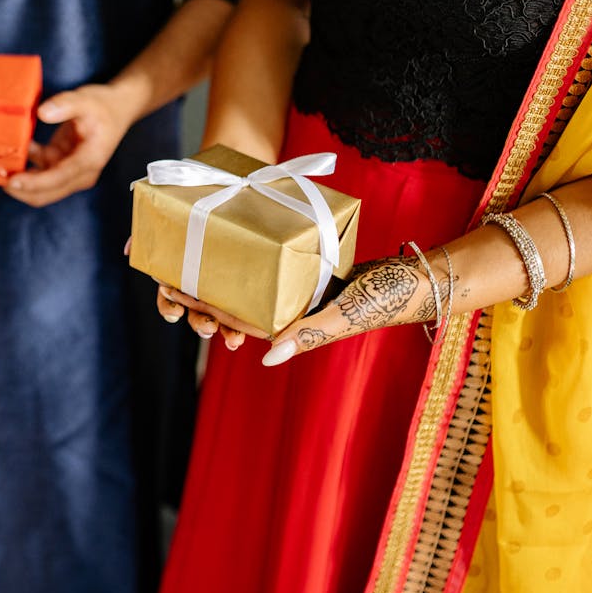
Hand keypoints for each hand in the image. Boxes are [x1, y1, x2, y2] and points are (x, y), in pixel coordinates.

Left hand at [5, 83, 134, 207]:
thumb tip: (42, 112)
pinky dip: (25, 165)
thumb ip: (65, 105)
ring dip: (19, 180)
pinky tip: (12, 150)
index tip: (11, 181)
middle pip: (46, 193)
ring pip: (40, 187)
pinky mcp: (61, 164)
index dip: (34, 183)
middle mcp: (80, 173)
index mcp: (88, 160)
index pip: (58, 178)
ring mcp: (70, 171)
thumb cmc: (103, 105)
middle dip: (20, 189)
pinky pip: (39, 171)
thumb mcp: (86, 99)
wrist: (117, 108)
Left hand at [160, 256, 437, 364]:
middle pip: (239, 299)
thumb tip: (265, 357)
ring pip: (253, 281)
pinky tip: (235, 235)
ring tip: (194, 250)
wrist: (422, 277)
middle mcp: (292, 309)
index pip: (237, 318)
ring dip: (226, 270)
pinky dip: (255, 253)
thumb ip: (308, 334)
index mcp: (292, 326)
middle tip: (169, 267)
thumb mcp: (344, 316)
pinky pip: (275, 262)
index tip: (172, 289)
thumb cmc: (386, 300)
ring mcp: (302, 289)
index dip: (203, 306)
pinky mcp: (314, 269)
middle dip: (204, 289)